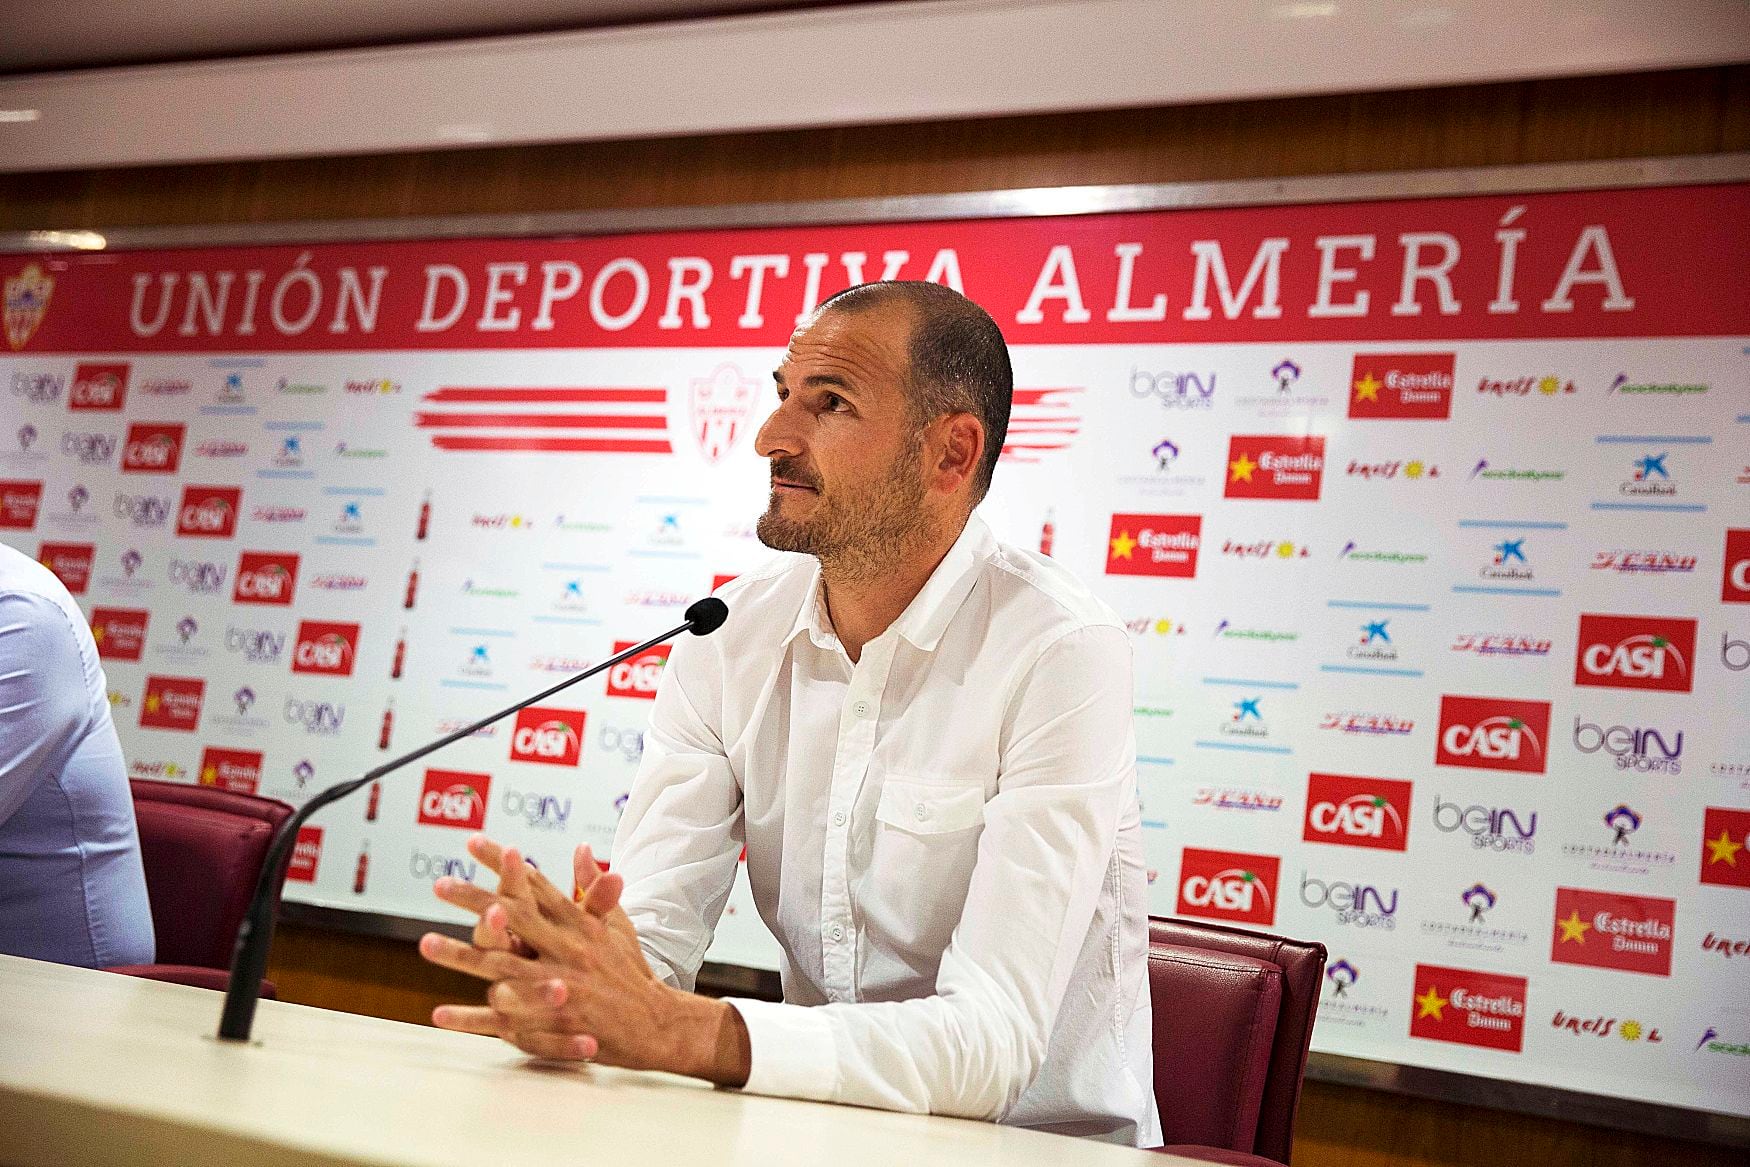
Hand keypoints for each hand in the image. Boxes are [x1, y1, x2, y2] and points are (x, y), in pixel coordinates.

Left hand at [419, 834, 749, 1084]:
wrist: (654, 1022)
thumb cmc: (631, 971)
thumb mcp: (617, 925)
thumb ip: (594, 888)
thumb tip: (581, 848)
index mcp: (579, 924)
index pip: (534, 885)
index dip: (503, 863)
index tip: (474, 843)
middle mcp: (566, 949)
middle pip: (513, 918)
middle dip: (474, 898)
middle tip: (440, 883)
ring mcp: (557, 985)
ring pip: (500, 966)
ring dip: (461, 954)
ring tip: (425, 943)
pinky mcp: (551, 1021)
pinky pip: (502, 1020)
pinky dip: (469, 1018)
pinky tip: (438, 1013)